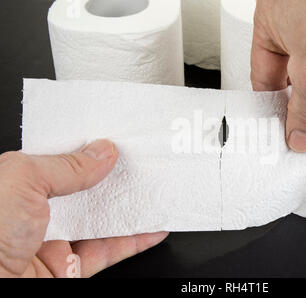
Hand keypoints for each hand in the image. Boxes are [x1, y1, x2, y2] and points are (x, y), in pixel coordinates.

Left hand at [0, 139, 167, 276]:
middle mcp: (34, 214)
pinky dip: (134, 241)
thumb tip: (102, 153)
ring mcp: (53, 242)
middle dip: (112, 179)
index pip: (59, 161)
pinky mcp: (69, 269)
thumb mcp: (21, 180)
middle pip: (84, 192)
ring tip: (151, 192)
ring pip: (100, 222)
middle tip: (138, 165)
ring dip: (128, 209)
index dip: (87, 150)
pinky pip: (108, 252)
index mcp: (16, 186)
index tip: (114, 142)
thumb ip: (66, 166)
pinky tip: (151, 229)